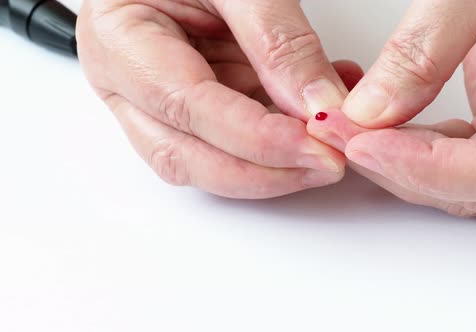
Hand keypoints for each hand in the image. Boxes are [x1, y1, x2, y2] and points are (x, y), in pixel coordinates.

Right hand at [76, 0, 363, 197]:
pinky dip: (283, 140)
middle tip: (329, 163)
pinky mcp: (195, 106)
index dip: (253, 137)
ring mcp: (159, 100)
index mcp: (119, 38)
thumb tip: (320, 105)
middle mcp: (129, 81)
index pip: (185, 105)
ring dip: (276, 166)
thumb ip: (278, 39)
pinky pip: (237, 142)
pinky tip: (318, 121)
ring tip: (330, 144)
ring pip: (211, 161)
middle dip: (265, 171)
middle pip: (188, 155)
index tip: (313, 145)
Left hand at [310, 0, 475, 215]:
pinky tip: (378, 124)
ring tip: (348, 127)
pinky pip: (459, 156)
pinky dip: (413, 145)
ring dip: (399, 159)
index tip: (363, 145)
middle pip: (475, 188)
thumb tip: (369, 109)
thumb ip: (429, 46)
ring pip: (461, 180)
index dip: (425, 167)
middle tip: (339, 133)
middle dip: (397, 166)